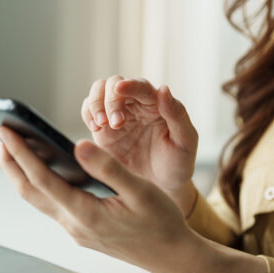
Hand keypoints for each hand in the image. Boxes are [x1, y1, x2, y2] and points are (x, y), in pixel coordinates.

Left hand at [0, 125, 200, 272]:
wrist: (172, 256)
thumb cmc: (161, 222)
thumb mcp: (141, 190)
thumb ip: (108, 168)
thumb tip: (77, 145)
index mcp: (86, 213)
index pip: (42, 179)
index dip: (21, 153)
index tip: (6, 131)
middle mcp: (74, 224)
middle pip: (28, 191)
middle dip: (11, 162)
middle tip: (1, 133)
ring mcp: (75, 230)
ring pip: (37, 199)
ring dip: (22, 173)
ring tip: (16, 146)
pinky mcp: (80, 230)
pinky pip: (51, 203)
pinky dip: (40, 182)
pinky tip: (46, 166)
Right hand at [81, 75, 197, 214]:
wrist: (160, 188)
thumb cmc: (177, 164)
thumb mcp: (185, 142)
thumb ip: (177, 115)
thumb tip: (163, 89)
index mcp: (157, 104)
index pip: (141, 87)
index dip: (130, 85)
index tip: (120, 89)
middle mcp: (135, 105)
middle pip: (114, 84)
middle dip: (111, 100)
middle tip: (116, 124)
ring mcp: (116, 115)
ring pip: (99, 91)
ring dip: (96, 103)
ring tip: (101, 125)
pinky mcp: (102, 129)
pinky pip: (89, 110)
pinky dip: (87, 113)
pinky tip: (95, 128)